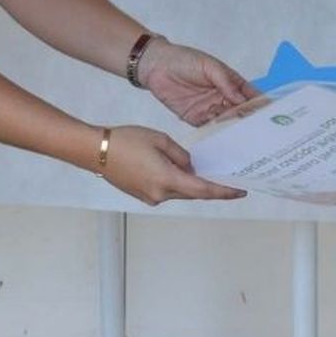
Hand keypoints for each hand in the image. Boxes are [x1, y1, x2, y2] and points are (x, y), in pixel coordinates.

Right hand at [98, 125, 246, 204]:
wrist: (95, 151)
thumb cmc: (126, 141)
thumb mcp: (160, 140)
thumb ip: (181, 155)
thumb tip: (191, 166)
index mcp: (167, 180)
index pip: (203, 190)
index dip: (223, 191)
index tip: (240, 191)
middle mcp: (160, 194)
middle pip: (192, 193)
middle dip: (208, 186)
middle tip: (226, 178)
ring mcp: (150, 197)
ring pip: (179, 191)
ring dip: (190, 183)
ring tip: (202, 169)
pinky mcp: (142, 195)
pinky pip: (166, 190)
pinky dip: (175, 182)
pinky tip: (178, 170)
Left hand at [139, 38, 258, 125]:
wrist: (155, 66)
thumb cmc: (183, 59)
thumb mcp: (209, 66)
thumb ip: (226, 82)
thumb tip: (242, 99)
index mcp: (229, 82)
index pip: (248, 95)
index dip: (259, 104)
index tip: (269, 113)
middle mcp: (222, 97)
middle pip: (240, 111)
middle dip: (247, 119)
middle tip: (256, 128)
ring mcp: (210, 108)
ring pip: (226, 121)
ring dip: (232, 126)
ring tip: (240, 132)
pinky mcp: (195, 118)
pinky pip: (209, 127)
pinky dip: (216, 130)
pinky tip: (221, 132)